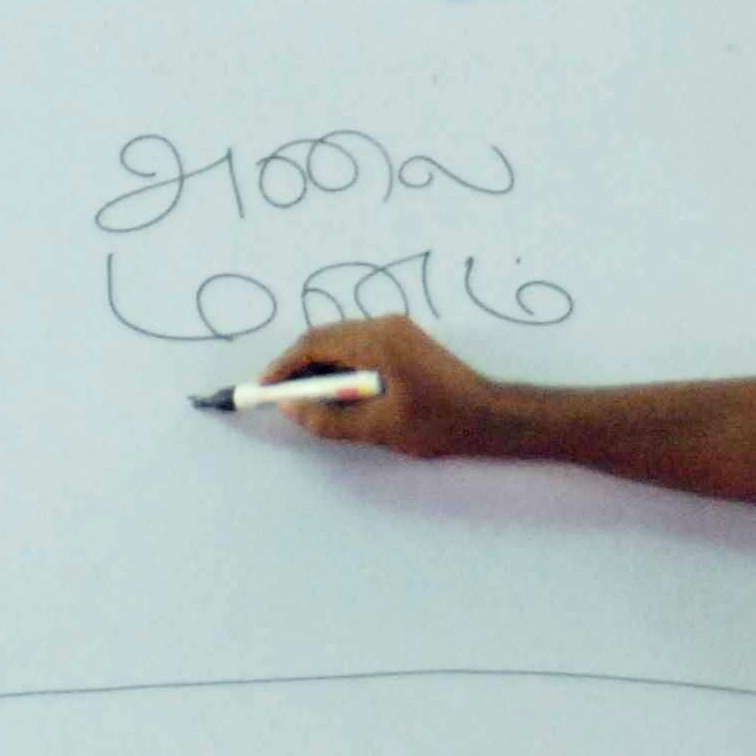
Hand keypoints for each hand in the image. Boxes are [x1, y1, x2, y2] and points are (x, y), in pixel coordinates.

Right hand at [259, 317, 497, 458]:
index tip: (265, 390)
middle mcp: (385, 326)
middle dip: (299, 368)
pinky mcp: (404, 342)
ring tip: (310, 403)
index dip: (285, 367)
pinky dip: (342, 369)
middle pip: (326, 339)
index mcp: (377, 341)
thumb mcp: (378, 429)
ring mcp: (396, 331)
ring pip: (342, 343)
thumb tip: (291, 409)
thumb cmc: (439, 423)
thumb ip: (328, 420)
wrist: (490, 416)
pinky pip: (360, 348)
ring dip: (322, 370)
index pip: (315, 344)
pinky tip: (341, 397)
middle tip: (283, 399)